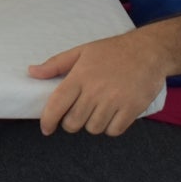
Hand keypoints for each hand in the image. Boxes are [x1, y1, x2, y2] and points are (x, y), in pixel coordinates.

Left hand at [31, 33, 166, 136]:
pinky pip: (114, 131)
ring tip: (96, 111)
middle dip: (71, 122)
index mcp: (80, 76)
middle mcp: (96, 90)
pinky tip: (111, 115)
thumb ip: (55, 64)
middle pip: (74, 122)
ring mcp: (115, 101)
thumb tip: (32, 72)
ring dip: (91, 124)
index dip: (48, 120)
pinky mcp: (132, 109)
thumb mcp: (81, 51)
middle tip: (77, 113)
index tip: (46, 128)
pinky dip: (110, 127)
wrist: (148, 51)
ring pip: (93, 128)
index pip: (57, 104)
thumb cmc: (112, 51)